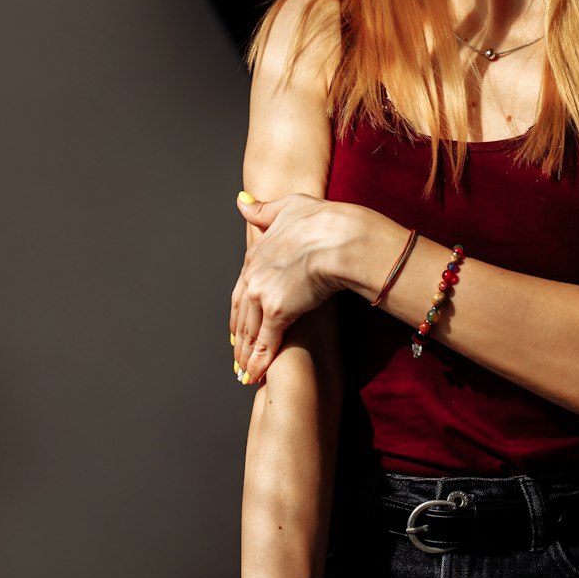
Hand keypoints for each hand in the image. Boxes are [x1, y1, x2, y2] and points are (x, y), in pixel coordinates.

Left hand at [230, 192, 347, 383]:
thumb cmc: (324, 220)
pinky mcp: (279, 311)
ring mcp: (263, 293)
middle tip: (237, 355)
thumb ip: (263, 209)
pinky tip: (255, 376)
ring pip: (250, 331)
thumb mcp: (289, 206)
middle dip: (239, 337)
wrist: (341, 237)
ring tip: (245, 372)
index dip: (240, 309)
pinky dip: (260, 361)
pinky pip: (266, 342)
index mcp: (255, 254)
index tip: (238, 324)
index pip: (242, 288)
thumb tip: (241, 201)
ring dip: (246, 354)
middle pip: (240, 313)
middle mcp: (253, 274)